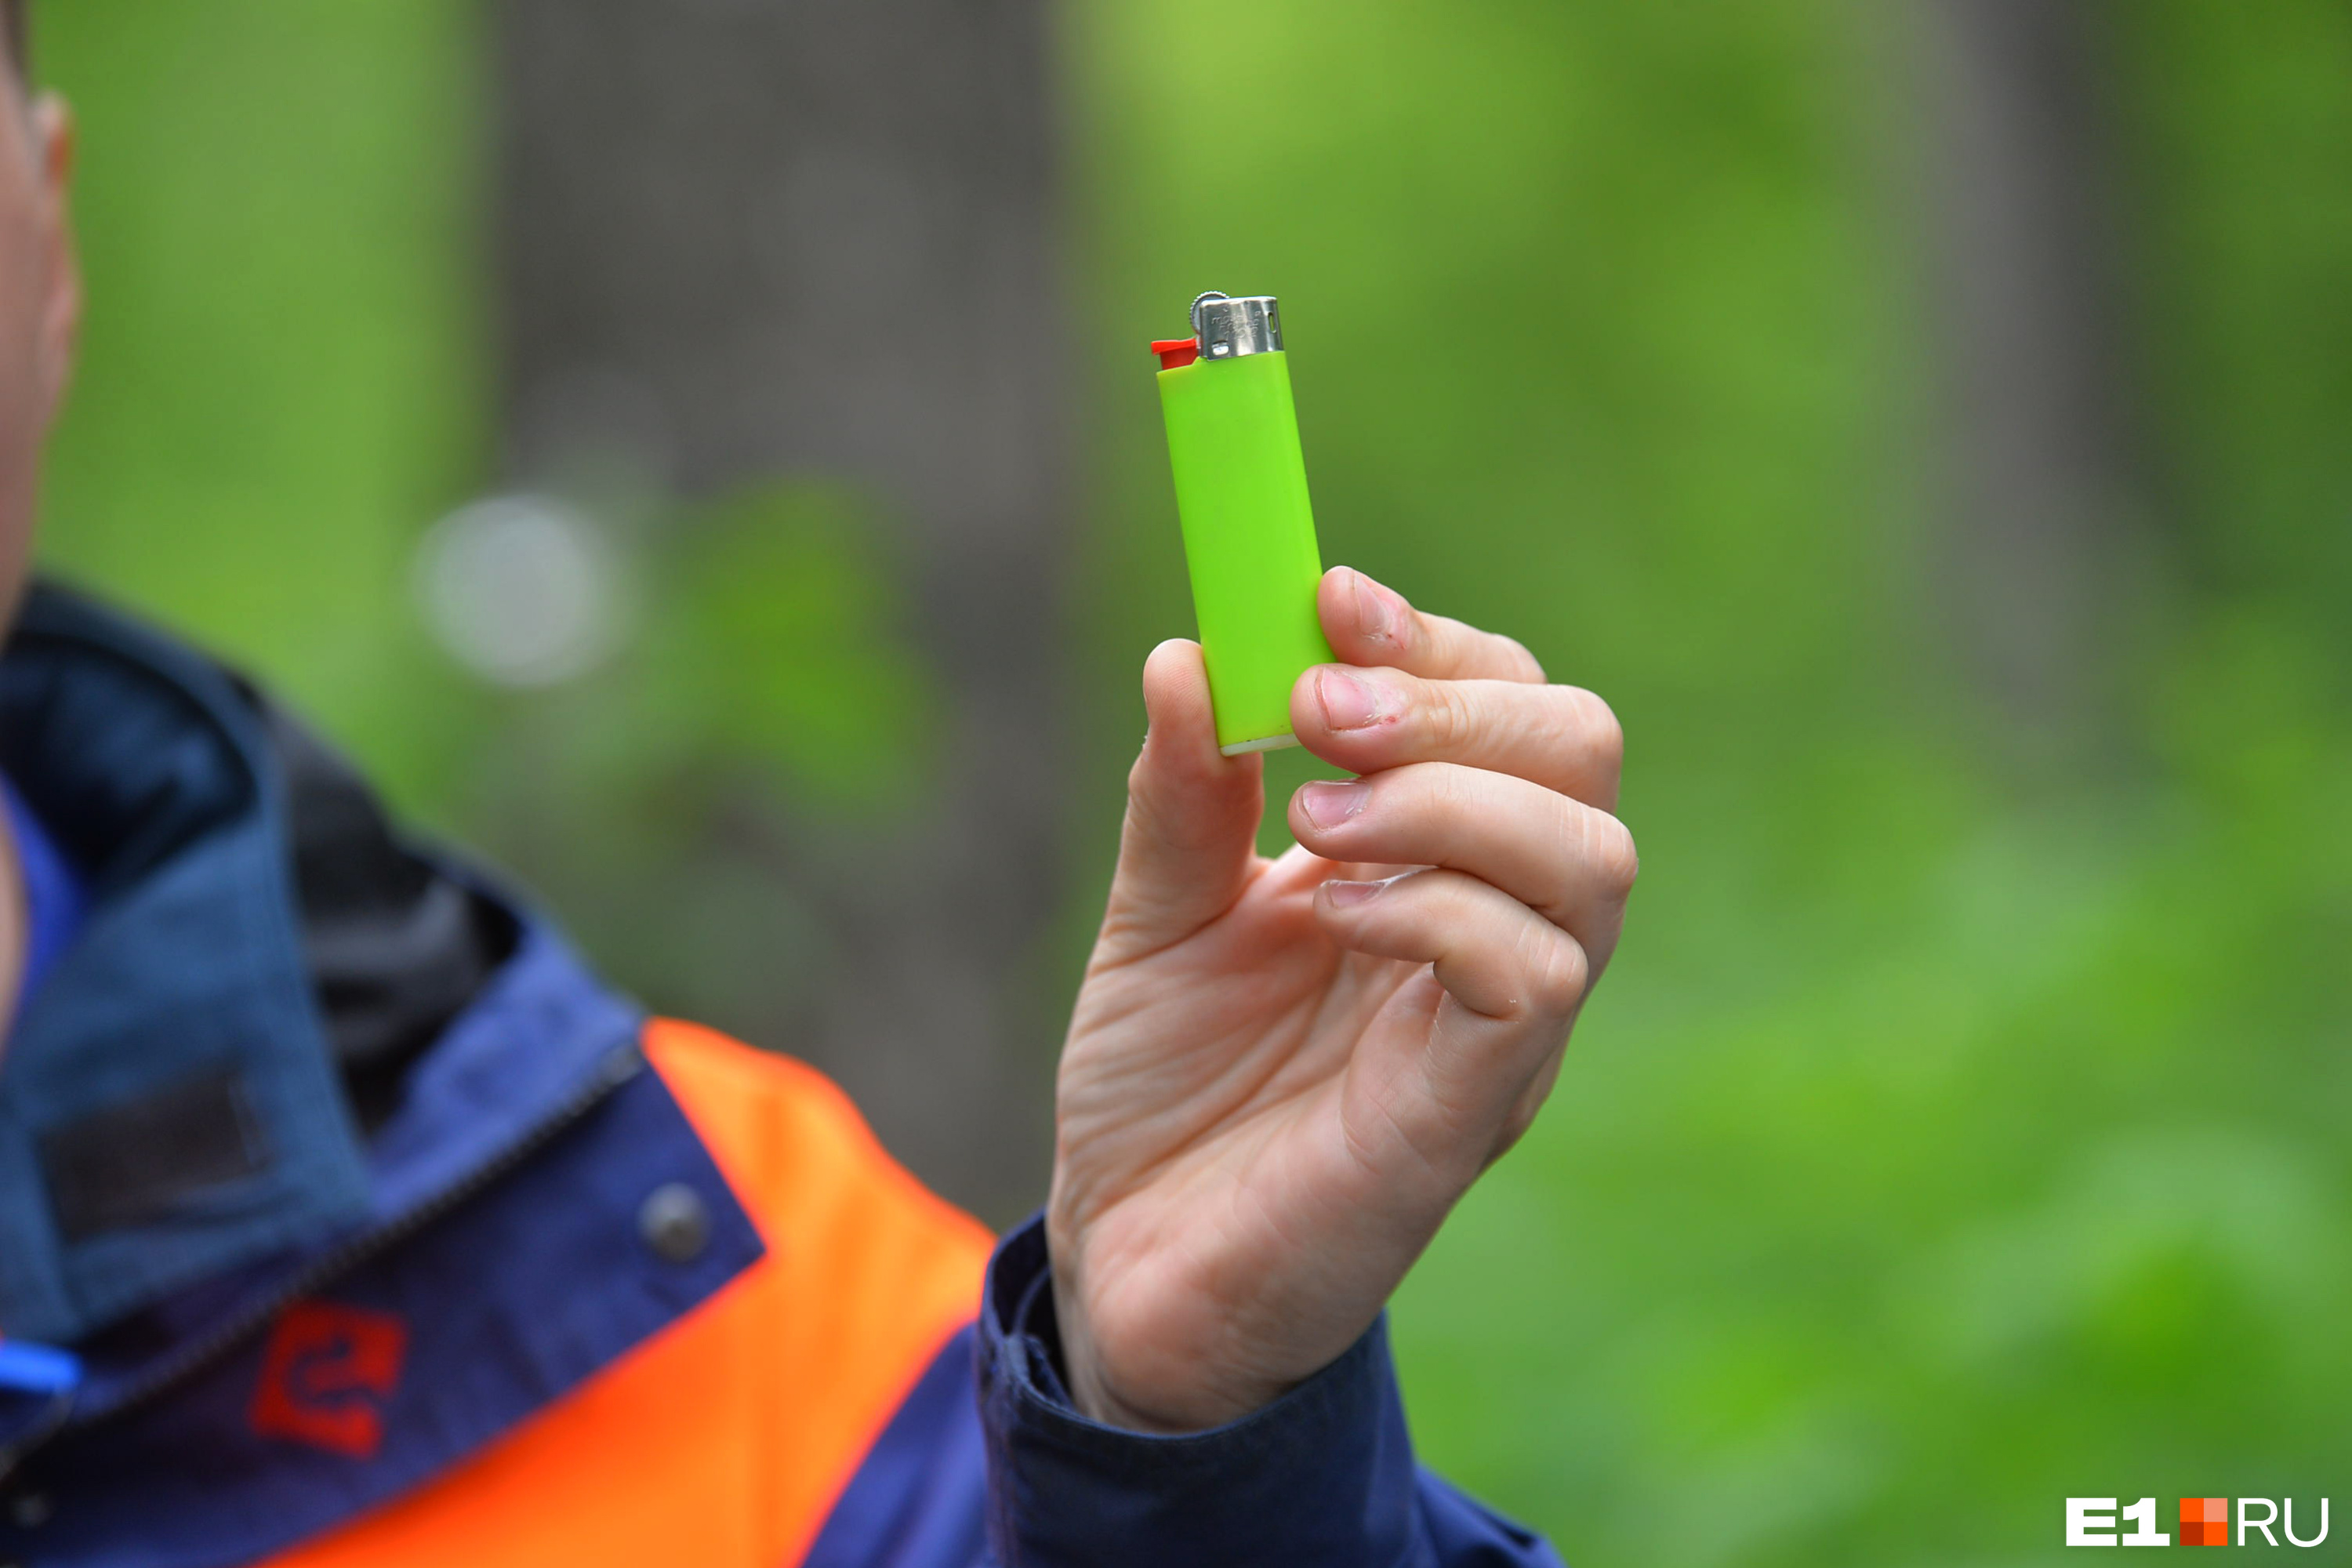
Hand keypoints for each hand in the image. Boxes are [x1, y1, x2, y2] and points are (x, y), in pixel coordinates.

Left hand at [1047, 566, 1634, 1431]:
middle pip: (1580, 754)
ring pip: (1589, 858)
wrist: (1127, 1266)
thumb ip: (1183, 797)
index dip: (1434, 642)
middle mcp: (1492, 928)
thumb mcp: (1156, 917)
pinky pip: (1534, 973)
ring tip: (1316, 819)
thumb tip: (1189, 652)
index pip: (1506, 708)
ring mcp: (1499, 1024)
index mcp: (1431, 862)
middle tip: (1320, 711)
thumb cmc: (1165, 1093)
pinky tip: (1332, 913)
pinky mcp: (1475, 1109)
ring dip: (1450, 799)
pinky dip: (1438, 908)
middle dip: (1455, 700)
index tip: (1328, 599)